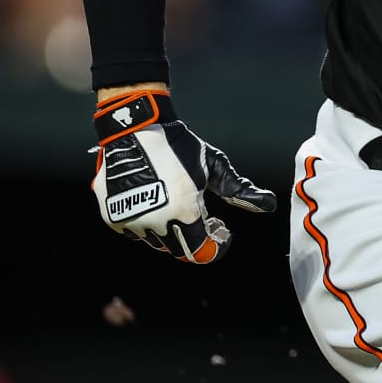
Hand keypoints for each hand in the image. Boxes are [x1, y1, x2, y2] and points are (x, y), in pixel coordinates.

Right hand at [91, 90, 276, 263]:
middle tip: (204, 217)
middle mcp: (156, 222)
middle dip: (197, 238)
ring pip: (157, 241)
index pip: (202, 254)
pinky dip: (148, 223)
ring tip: (179, 204)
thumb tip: (269, 205)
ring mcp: (130, 221)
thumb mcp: (213, 166)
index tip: (221, 229)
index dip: (216, 246)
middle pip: (181, 250)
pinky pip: (134, 231)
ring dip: (172, 230)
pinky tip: (156, 200)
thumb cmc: (178, 146)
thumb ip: (240, 190)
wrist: (134, 128)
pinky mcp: (111, 216)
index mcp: (184, 213)